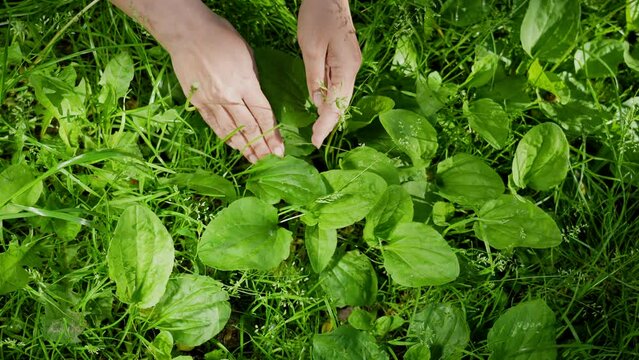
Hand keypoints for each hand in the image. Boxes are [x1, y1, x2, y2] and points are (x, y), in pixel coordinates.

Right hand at [167, 12, 282, 162]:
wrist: (187, 33)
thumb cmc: (221, 38)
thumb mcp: (247, 56)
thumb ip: (253, 81)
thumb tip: (258, 99)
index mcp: (245, 83)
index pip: (263, 115)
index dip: (272, 135)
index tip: (279, 150)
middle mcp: (229, 97)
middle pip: (249, 128)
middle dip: (260, 146)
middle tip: (269, 159)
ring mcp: (211, 101)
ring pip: (231, 131)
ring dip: (244, 147)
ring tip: (253, 159)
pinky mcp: (197, 103)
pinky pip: (214, 125)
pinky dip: (226, 138)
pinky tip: (234, 146)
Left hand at [298, 0, 361, 147]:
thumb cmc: (318, 16)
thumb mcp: (310, 48)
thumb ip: (314, 77)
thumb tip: (317, 102)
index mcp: (346, 68)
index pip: (337, 104)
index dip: (325, 125)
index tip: (315, 141)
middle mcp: (353, 69)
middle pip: (343, 103)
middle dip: (329, 123)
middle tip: (315, 141)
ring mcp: (351, 65)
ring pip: (342, 96)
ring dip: (330, 113)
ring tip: (317, 130)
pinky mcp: (346, 61)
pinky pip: (339, 86)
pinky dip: (331, 99)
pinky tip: (321, 108)